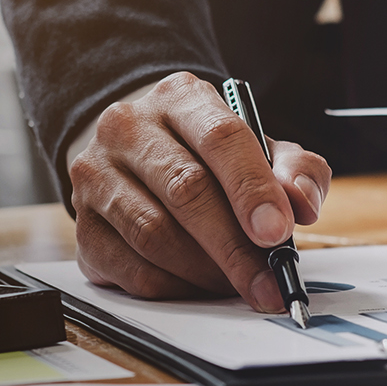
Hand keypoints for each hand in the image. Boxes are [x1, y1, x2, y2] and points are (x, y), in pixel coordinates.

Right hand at [69, 72, 331, 311]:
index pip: (219, 137)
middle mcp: (128, 128)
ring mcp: (96, 175)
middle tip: (268, 282)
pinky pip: (131, 269)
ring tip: (238, 283)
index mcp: (179, 98)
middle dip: (235, 245)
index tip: (279, 232)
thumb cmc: (208, 156)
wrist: (138, 154)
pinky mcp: (83, 226)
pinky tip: (199, 285)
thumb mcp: (260, 149)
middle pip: (186, 189)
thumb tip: (302, 204)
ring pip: (154, 234)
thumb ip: (295, 171)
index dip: (252, 189)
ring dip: (206, 271)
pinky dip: (174, 287)